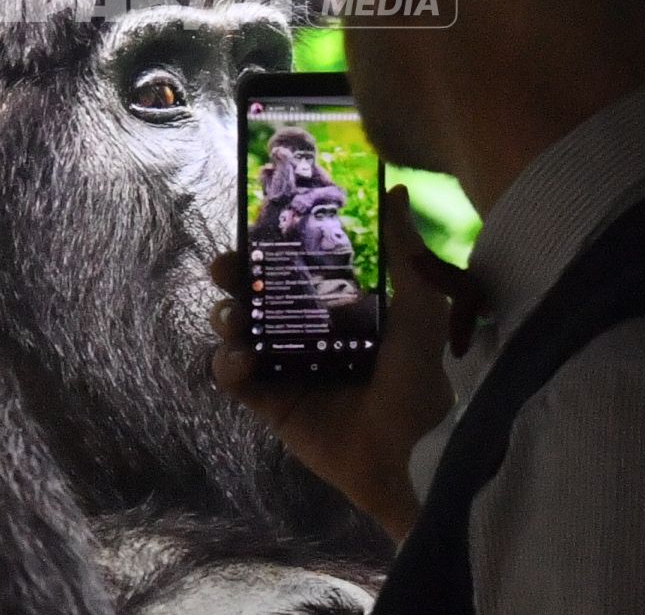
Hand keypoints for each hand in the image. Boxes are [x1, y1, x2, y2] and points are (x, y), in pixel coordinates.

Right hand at [209, 185, 455, 542]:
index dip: (270, 246)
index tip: (254, 224)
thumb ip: (405, 253)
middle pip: (257, 295)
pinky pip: (235, 379)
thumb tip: (397, 191)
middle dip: (235, 277)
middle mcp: (309, 334)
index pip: (296, 268)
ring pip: (239, 332)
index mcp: (341, 308)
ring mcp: (286, 369)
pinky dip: (228, 364)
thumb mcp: (419, 309)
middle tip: (225, 267)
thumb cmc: (416, 378)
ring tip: (233, 318)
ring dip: (226, 318)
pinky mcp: (270, 404)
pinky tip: (242, 359)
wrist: (407, 452)